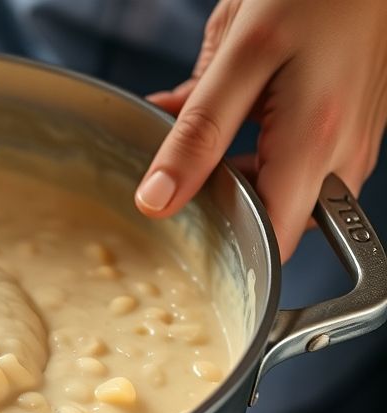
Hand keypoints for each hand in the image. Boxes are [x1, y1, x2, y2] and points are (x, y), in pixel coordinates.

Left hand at [136, 0, 386, 260]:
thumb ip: (197, 135)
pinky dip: (256, 150)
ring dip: (235, 176)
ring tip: (198, 144)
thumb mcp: (237, 59)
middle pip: (278, 221)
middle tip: (177, 184)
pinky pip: (297, 159)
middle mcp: (344, 152)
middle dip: (224, 210)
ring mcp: (351, 139)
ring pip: (285, 190)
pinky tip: (228, 116)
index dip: (230, 257)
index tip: (183, 243)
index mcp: (315, 143)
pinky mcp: (347, 123)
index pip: (276, 245)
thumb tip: (156, 199)